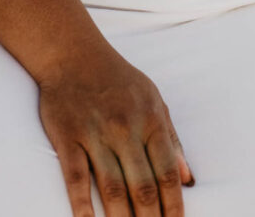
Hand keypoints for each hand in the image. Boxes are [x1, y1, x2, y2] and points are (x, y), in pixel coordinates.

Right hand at [36, 41, 195, 215]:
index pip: (167, 172)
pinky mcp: (67, 135)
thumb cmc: (118, 80)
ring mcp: (95, 132)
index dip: (174, 206)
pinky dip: (82, 205)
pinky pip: (75, 177)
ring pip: (112, 187)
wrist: (73, 53)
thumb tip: (188, 179)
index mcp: (151, 119)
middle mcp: (125, 127)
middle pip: (142, 186)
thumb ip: (171, 139)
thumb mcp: (153, 100)